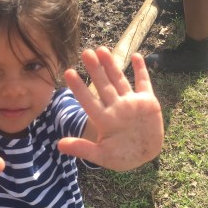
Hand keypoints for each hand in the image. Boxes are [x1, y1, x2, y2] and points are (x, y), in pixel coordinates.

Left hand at [58, 47, 163, 170]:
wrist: (145, 157)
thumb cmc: (122, 157)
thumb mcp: (102, 156)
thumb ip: (82, 149)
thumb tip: (58, 145)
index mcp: (104, 120)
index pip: (88, 100)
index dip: (79, 87)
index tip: (68, 72)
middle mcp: (116, 107)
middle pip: (103, 85)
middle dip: (95, 69)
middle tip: (86, 52)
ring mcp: (132, 103)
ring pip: (119, 80)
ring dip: (112, 65)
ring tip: (102, 49)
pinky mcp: (148, 102)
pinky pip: (144, 83)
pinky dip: (141, 70)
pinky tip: (137, 56)